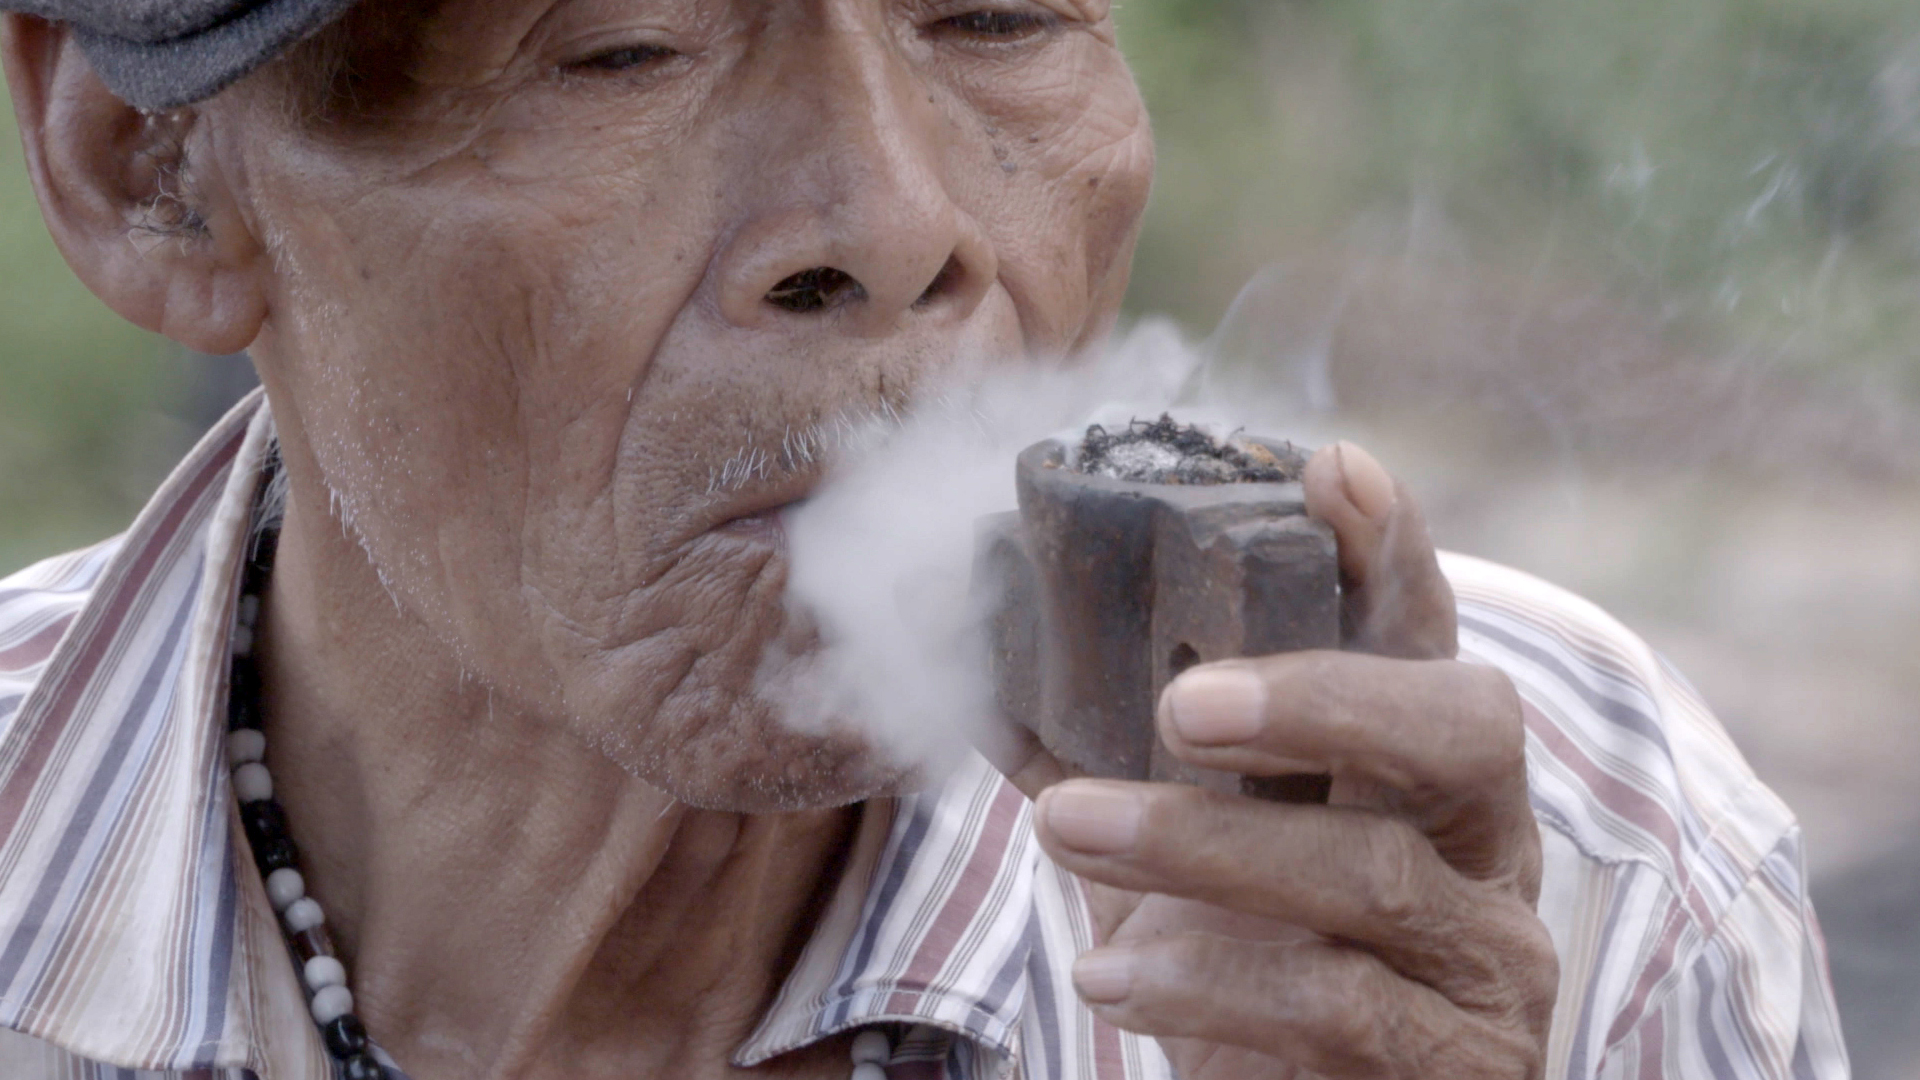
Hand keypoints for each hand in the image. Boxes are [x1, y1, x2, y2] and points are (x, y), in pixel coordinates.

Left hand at [1000, 442, 1557, 1078]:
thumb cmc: (1244, 967)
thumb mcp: (1174, 857)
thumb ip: (1103, 766)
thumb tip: (974, 671)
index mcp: (1421, 764)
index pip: (1427, 634)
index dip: (1391, 552)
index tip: (1330, 470)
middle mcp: (1485, 841)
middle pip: (1463, 728)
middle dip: (1323, 697)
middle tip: (1184, 702)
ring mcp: (1488, 957)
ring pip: (1373, 874)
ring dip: (1201, 847)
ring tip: (1067, 829)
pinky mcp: (1460, 1064)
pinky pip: (1341, 1008)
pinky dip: (1211, 979)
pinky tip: (1110, 973)